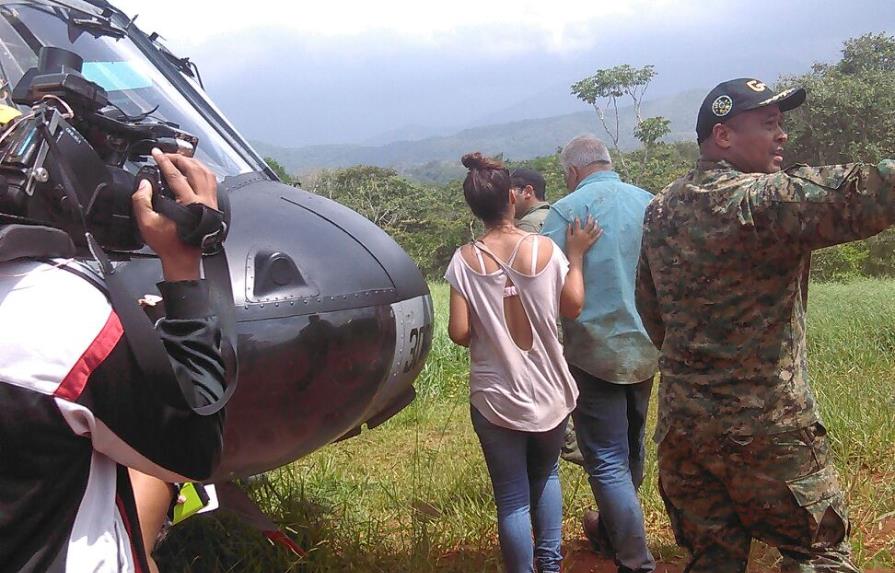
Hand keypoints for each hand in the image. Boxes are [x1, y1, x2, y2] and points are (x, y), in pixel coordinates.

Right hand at [132, 149, 218, 280]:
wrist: (183, 258)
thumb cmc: (168, 244)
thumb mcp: (147, 223)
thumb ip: (142, 200)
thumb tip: (144, 183)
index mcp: (189, 203)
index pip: (175, 174)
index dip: (164, 161)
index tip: (156, 153)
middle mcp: (204, 201)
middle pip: (194, 169)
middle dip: (179, 158)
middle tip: (167, 155)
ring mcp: (211, 203)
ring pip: (207, 173)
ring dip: (193, 163)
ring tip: (180, 159)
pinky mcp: (213, 206)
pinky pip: (211, 182)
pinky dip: (202, 172)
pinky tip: (194, 171)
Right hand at [565, 216, 602, 261]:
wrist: (575, 255)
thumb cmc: (570, 246)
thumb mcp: (568, 237)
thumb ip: (569, 230)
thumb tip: (569, 223)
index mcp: (577, 232)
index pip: (577, 223)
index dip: (577, 219)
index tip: (577, 216)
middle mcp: (584, 234)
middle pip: (588, 224)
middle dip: (590, 219)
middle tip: (590, 215)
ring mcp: (588, 238)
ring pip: (594, 229)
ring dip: (596, 224)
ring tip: (596, 221)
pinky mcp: (591, 242)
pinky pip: (596, 236)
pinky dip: (599, 233)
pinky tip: (601, 229)